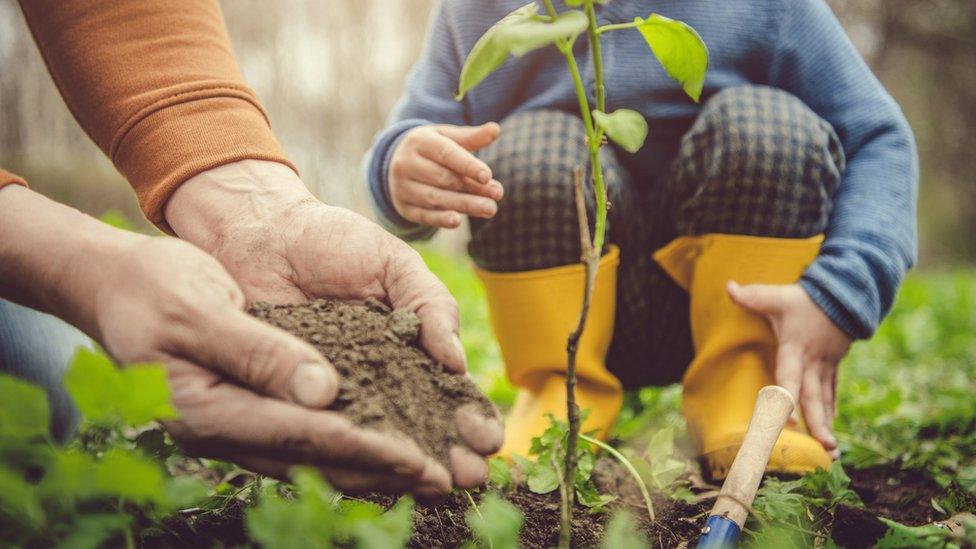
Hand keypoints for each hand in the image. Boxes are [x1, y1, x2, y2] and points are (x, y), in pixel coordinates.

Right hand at [93, 238, 460, 495]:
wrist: (115, 285)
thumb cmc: (152, 288)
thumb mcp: (199, 309)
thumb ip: (257, 352)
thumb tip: (322, 393)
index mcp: (207, 412)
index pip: (301, 436)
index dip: (365, 448)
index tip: (419, 459)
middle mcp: (225, 430)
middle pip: (317, 459)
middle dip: (384, 472)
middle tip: (445, 482)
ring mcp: (236, 425)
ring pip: (316, 454)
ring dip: (375, 465)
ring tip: (431, 474)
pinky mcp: (248, 409)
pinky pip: (307, 435)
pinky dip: (351, 441)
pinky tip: (388, 443)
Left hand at [165, 160, 503, 487]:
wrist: (261, 232)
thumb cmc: (333, 241)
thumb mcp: (394, 264)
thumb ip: (430, 306)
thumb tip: (456, 364)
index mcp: (409, 347)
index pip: (447, 391)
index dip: (469, 417)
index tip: (488, 439)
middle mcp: (376, 378)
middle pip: (419, 426)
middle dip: (447, 453)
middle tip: (468, 476)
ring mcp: (334, 392)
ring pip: (375, 437)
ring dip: (405, 464)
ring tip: (431, 485)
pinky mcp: (292, 398)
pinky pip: (321, 429)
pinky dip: (343, 451)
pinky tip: (368, 469)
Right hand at [388, 123, 503, 227]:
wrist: (396, 163)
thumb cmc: (431, 148)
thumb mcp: (446, 137)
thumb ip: (471, 137)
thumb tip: (495, 129)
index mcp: (419, 142)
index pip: (445, 154)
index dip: (467, 165)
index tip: (488, 176)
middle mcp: (406, 164)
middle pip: (443, 179)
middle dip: (472, 188)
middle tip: (497, 195)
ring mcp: (403, 187)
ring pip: (435, 198)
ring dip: (464, 205)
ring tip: (490, 209)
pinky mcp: (404, 207)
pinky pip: (423, 215)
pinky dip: (440, 219)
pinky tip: (457, 221)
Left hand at [727, 281, 849, 458]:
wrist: (845, 294)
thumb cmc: (806, 299)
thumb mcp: (778, 295)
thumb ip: (752, 296)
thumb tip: (728, 285)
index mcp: (796, 347)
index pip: (791, 374)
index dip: (789, 396)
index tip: (789, 420)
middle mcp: (812, 361)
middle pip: (814, 396)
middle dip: (818, 422)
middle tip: (823, 447)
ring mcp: (826, 366)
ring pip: (826, 399)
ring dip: (827, 424)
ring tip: (831, 451)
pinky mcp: (833, 366)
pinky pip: (832, 393)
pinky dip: (831, 412)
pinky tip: (829, 433)